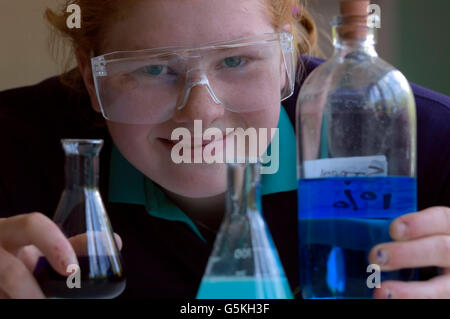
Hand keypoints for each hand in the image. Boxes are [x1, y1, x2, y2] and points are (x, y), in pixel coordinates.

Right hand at [0, 212, 121, 298]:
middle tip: (46, 302)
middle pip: (9, 270)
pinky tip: (31, 300)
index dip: (54, 244)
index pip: (32, 225)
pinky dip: (14, 301)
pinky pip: (1, 297)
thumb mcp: (43, 247)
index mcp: (12, 231)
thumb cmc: (21, 253)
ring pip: (2, 291)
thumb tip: (115, 242)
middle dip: (30, 291)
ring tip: (41, 303)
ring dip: (23, 299)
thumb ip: (74, 245)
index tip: (71, 269)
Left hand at [369, 206, 449, 298]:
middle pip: (441, 249)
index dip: (419, 223)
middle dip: (406, 253)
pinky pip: (437, 302)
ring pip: (443, 288)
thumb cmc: (425, 250)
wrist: (443, 276)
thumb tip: (364, 235)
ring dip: (410, 292)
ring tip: (381, 292)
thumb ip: (404, 236)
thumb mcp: (424, 237)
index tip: (393, 230)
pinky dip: (411, 301)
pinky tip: (391, 301)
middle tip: (375, 257)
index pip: (442, 219)